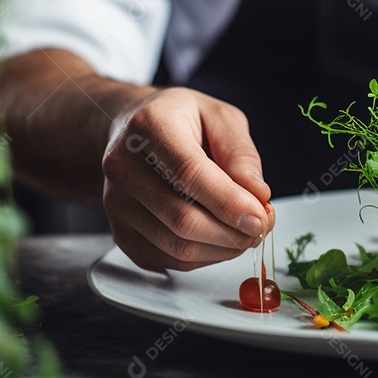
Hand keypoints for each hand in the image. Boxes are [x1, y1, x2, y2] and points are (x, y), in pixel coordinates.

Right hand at [101, 87, 273, 271]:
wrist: (132, 133)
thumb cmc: (181, 121)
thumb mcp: (220, 118)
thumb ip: (241, 154)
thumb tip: (257, 195)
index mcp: (149, 127)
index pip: (189, 174)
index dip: (229, 202)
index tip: (260, 217)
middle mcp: (123, 166)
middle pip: (182, 219)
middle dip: (232, 233)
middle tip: (261, 227)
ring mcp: (116, 203)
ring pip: (176, 247)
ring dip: (222, 249)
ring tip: (244, 232)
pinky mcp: (120, 232)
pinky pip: (167, 260)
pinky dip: (203, 257)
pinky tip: (218, 238)